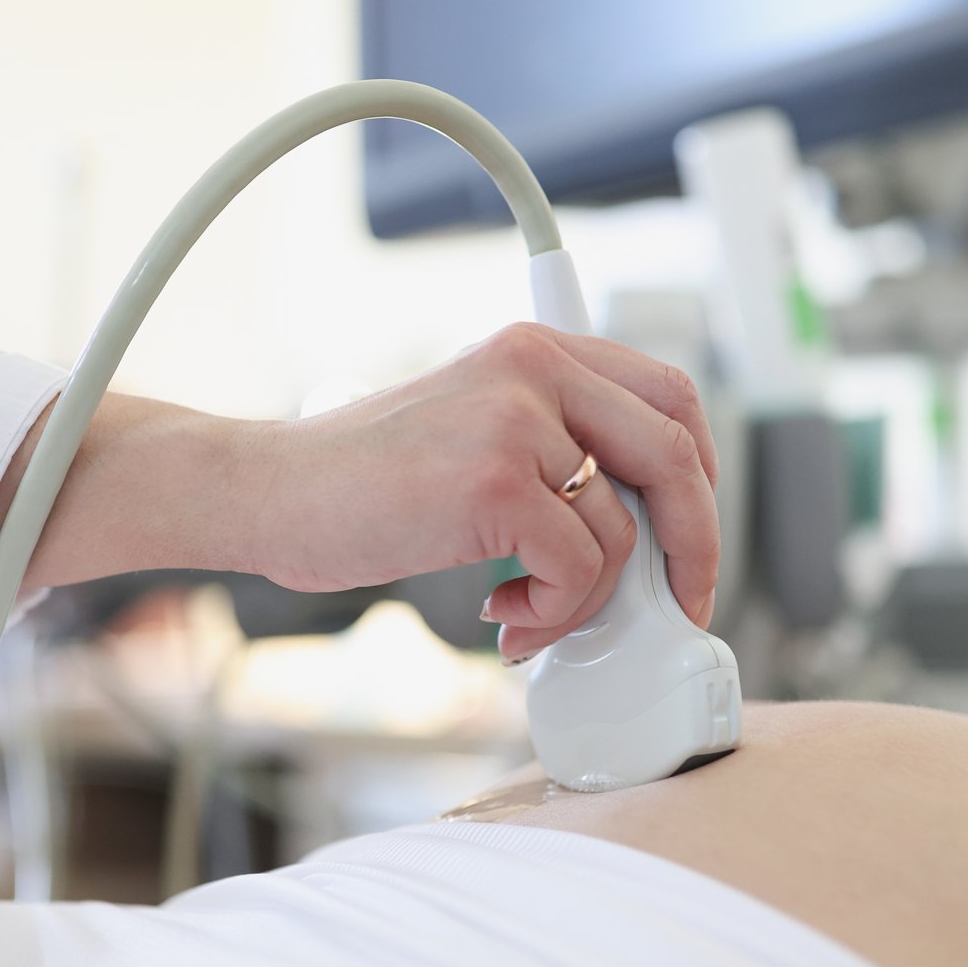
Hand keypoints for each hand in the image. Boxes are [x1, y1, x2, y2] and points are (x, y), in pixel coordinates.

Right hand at [0, 324, 719, 664]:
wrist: (267, 491)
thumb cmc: (357, 482)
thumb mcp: (472, 433)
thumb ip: (552, 455)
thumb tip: (642, 540)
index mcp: (537, 348)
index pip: (671, 397)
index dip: (699, 479)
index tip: (686, 544)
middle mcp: (535, 366)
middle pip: (676, 454)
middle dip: (692, 546)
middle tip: (673, 606)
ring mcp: (516, 419)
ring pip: (623, 532)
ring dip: (589, 601)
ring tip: (528, 618)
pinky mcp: (494, 483)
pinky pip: (579, 568)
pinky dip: (555, 612)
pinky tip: (503, 616)